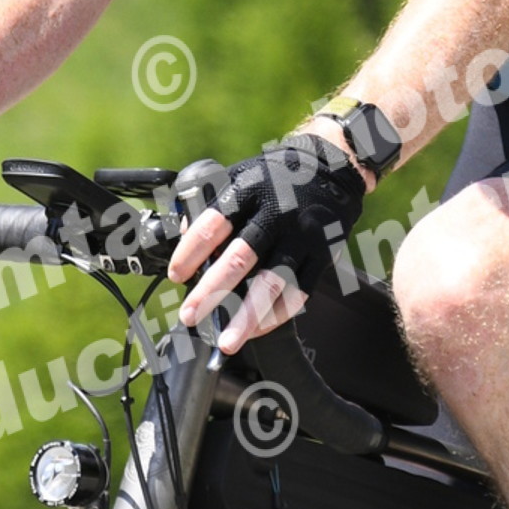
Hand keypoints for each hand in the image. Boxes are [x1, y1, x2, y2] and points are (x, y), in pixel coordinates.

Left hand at [171, 131, 366, 353]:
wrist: (331, 167)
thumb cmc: (277, 177)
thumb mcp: (240, 177)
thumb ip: (213, 206)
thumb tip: (185, 240)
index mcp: (249, 190)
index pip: (213, 225)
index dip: (190, 253)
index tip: (176, 276)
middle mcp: (276, 212)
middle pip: (240, 258)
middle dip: (211, 292)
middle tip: (190, 315)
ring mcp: (302, 235)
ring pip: (272, 283)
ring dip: (247, 317)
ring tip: (228, 341)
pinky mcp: (323, 253)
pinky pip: (299, 292)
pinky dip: (277, 315)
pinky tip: (259, 329)